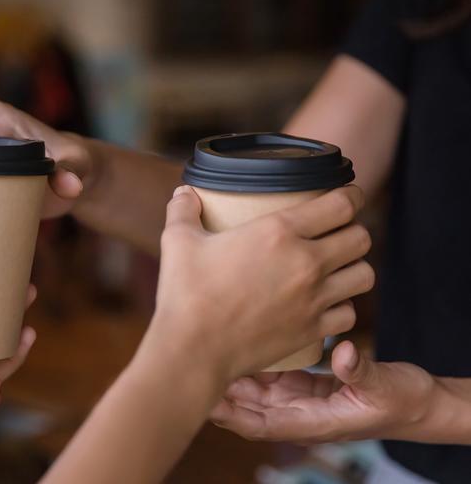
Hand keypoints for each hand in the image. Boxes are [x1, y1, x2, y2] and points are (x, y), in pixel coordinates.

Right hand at [141, 185, 374, 383]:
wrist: (194, 350)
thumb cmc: (186, 294)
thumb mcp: (178, 241)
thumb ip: (183, 210)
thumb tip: (184, 192)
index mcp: (279, 231)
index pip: (342, 204)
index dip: (352, 195)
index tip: (348, 196)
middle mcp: (306, 262)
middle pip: (361, 237)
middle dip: (353, 231)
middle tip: (336, 233)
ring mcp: (313, 299)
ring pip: (365, 275)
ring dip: (354, 268)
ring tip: (337, 268)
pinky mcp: (311, 330)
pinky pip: (350, 314)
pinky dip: (343, 307)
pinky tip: (326, 304)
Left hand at [210, 341, 435, 443]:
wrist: (416, 402)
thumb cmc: (402, 401)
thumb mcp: (385, 387)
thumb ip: (362, 373)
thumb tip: (344, 353)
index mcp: (312, 422)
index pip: (260, 424)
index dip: (230, 415)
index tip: (204, 400)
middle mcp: (298, 412)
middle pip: (248, 407)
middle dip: (219, 392)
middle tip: (191, 366)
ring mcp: (299, 398)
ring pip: (255, 390)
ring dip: (231, 376)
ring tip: (204, 352)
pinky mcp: (303, 384)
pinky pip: (270, 376)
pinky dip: (252, 363)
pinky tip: (236, 344)